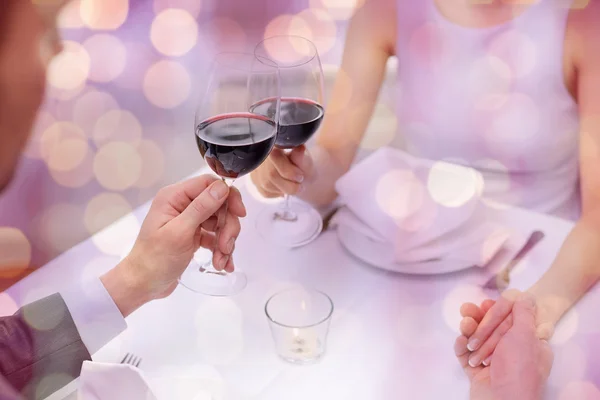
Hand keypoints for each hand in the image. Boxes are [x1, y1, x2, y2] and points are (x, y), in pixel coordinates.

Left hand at [101, 175, 245, 315]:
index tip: (240, 213)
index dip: (228, 197)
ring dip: (225, 242)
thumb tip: (222, 187)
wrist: (143, 285)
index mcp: (174, 197)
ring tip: (221, 261)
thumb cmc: (154, 259)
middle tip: (226, 246)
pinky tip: (222, 264)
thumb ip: (201, 208)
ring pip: (220, 222)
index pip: (209, 184)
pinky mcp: (194, 235)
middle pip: (219, 205)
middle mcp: (182, 205)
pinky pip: (215, 236)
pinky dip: (221, 250)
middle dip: (227, 226)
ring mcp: (189, 221)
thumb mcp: (179, 232)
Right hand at [250, 145, 313, 197]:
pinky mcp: (254, 179)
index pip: (275, 156)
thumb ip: (300, 157)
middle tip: (300, 185)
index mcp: (274, 143)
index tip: (300, 176)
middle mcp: (261, 152)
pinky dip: (277, 193)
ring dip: (284, 190)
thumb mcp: (305, 160)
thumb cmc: (302, 164)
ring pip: (266, 185)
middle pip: (271, 174)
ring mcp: (255, 166)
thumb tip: (300, 148)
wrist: (300, 173)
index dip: (289, 171)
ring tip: (293, 186)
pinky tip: (283, 188)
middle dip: (289, 184)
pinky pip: (264, 191)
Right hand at [455, 293, 553, 399]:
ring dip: (469, 330)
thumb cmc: (519, 369)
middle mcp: (512, 353)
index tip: (487, 303)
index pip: (512, 321)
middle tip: (467, 309)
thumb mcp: (525, 336)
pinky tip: (460, 340)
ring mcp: (493, 364)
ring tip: (464, 323)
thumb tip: (525, 296)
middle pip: (492, 329)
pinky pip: (466, 356)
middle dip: (479, 318)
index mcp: (529, 345)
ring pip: (477, 341)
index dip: (499, 310)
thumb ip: (523, 314)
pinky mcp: (477, 373)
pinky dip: (462, 347)